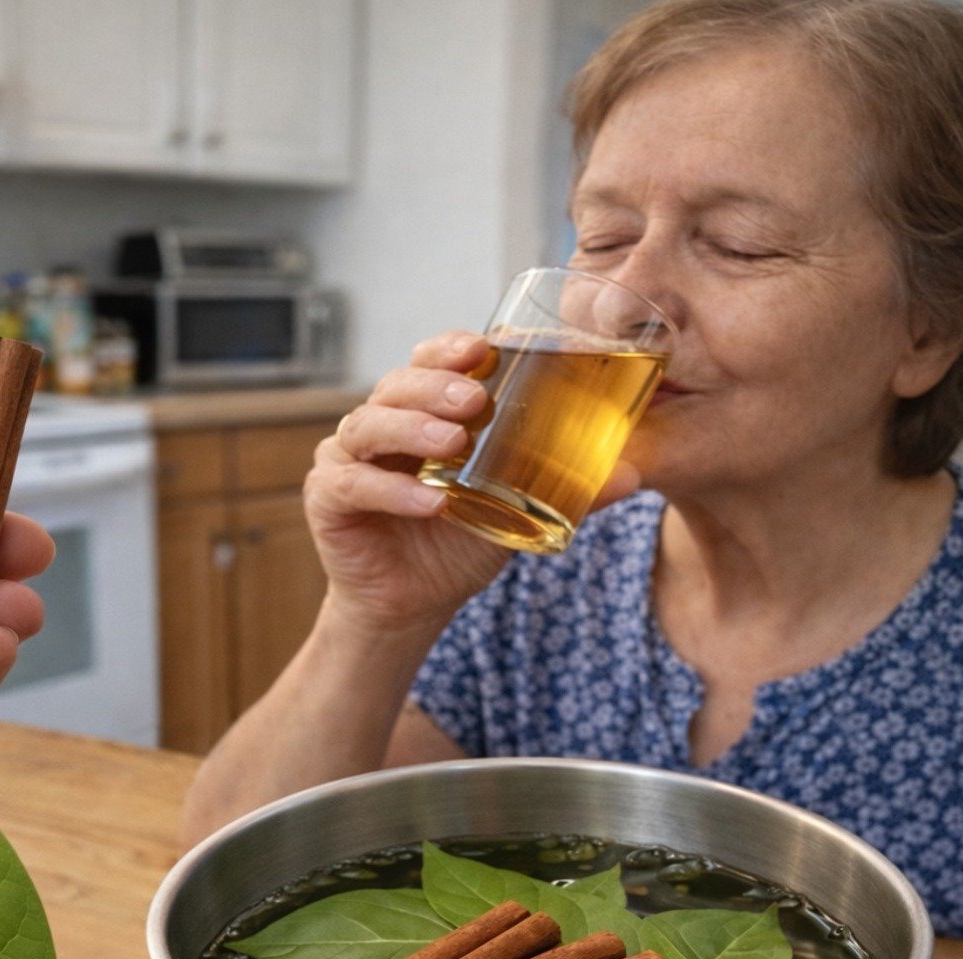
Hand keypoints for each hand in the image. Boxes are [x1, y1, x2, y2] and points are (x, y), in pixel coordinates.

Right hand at [304, 332, 639, 634]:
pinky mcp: (328, 498)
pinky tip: (426, 502)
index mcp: (423, 412)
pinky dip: (390, 490)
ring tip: (451, 442)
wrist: (413, 605)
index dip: (450, 348)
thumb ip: (568, 488)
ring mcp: (348, 458)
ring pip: (370, 425)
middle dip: (434, 385)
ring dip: (411, 429)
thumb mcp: (518, 510)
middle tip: (475, 398)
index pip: (430, 362)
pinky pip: (354, 484)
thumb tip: (634, 474)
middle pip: (396, 384)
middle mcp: (381, 425)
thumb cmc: (459, 544)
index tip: (483, 349)